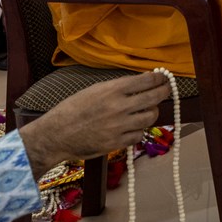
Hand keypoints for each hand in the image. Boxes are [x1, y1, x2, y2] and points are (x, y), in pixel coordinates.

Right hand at [19, 72, 169, 180]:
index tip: (163, 78)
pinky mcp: (117, 143)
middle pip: (154, 98)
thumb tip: (142, 82)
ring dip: (152, 112)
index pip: (147, 81)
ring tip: (147, 110)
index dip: (160, 79)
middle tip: (165, 90)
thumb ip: (118, 87)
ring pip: (150, 117)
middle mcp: (119, 107)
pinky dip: (139, 130)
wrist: (56, 134)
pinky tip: (133, 126)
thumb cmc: (73, 109)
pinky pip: (139, 135)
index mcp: (112, 90)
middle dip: (164, 92)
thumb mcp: (95, 90)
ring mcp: (119, 126)